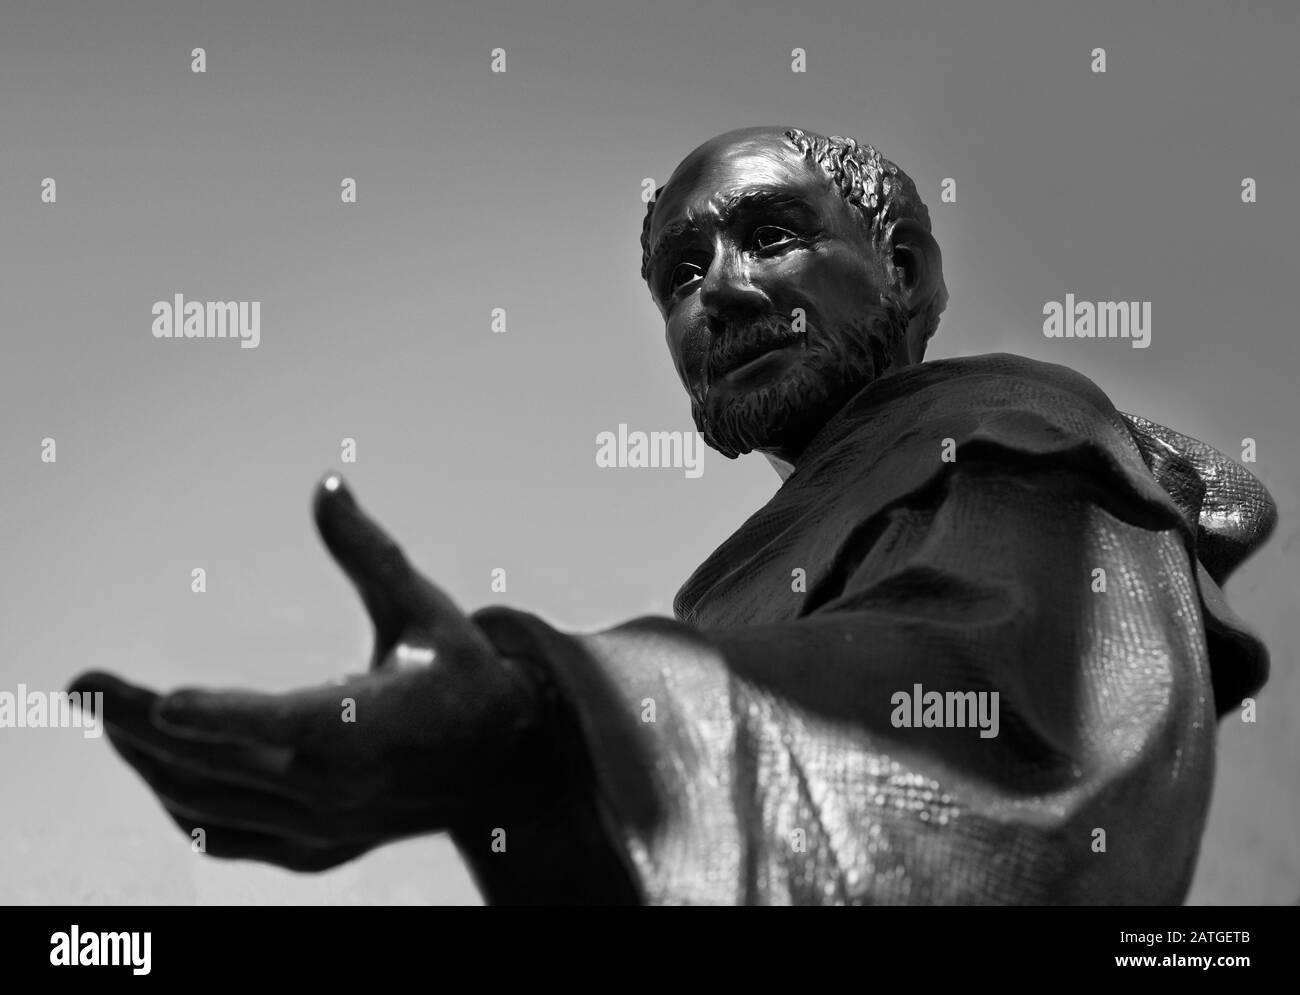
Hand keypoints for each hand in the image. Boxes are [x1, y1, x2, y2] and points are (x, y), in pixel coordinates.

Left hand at [68, 475, 547, 870]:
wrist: (500, 760)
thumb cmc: (461, 672)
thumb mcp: (424, 609)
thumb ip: (369, 552)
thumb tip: (326, 483)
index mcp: (376, 728)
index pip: (292, 725)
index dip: (229, 716)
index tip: (167, 704)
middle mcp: (343, 790)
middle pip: (223, 762)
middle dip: (139, 723)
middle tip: (81, 685)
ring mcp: (324, 828)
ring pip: (211, 802)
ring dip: (146, 759)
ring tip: (99, 710)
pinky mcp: (314, 848)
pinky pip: (225, 833)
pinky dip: (178, 800)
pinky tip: (150, 762)